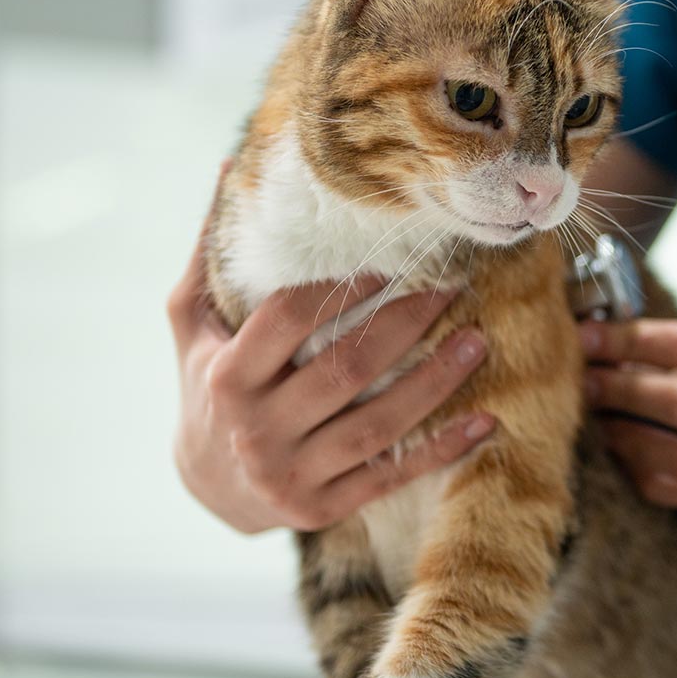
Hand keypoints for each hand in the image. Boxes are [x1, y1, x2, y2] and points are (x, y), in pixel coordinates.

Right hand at [168, 168, 494, 533]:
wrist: (206, 486)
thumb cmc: (205, 386)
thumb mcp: (192, 323)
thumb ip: (209, 254)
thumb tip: (227, 168)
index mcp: (227, 376)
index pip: (289, 320)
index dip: (340, 287)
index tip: (388, 261)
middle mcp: (256, 430)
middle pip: (344, 369)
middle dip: (405, 325)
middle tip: (453, 288)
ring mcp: (290, 476)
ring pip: (377, 426)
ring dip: (434, 383)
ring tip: (479, 342)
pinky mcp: (321, 510)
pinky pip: (390, 477)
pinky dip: (441, 451)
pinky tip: (484, 422)